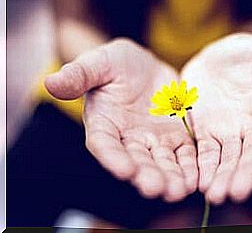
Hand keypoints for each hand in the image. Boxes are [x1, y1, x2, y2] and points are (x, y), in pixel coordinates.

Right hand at [45, 39, 196, 201]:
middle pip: (136, 161)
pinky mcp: (176, 137)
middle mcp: (128, 139)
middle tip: (156, 188)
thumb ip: (79, 74)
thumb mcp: (99, 62)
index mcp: (104, 124)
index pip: (104, 145)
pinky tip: (198, 178)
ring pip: (162, 163)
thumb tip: (51, 82)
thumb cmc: (116, 64)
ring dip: (171, 177)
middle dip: (146, 175)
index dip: (113, 158)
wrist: (144, 67)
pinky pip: (184, 154)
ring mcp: (153, 141)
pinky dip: (190, 166)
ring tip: (179, 190)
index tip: (124, 170)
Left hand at [182, 33, 251, 204]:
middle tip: (237, 192)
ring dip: (223, 177)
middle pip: (251, 153)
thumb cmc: (249, 53)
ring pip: (228, 158)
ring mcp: (229, 131)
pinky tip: (199, 183)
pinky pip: (205, 152)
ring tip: (216, 195)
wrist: (216, 57)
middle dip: (245, 173)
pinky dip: (203, 167)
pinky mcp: (207, 132)